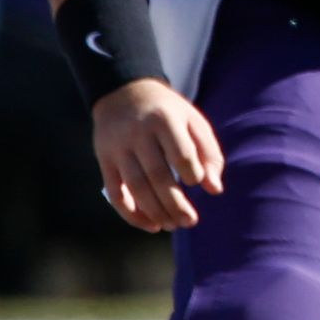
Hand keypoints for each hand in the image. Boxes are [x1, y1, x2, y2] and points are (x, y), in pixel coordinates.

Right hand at [93, 77, 225, 232]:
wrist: (123, 93)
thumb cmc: (168, 113)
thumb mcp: (193, 121)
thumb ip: (209, 152)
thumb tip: (214, 189)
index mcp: (164, 119)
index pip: (180, 153)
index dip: (191, 173)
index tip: (196, 182)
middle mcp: (138, 133)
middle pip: (157, 175)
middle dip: (175, 204)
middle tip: (189, 222)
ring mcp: (118, 148)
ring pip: (136, 187)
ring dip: (155, 212)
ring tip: (172, 225)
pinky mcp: (104, 160)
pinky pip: (115, 193)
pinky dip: (131, 213)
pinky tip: (150, 225)